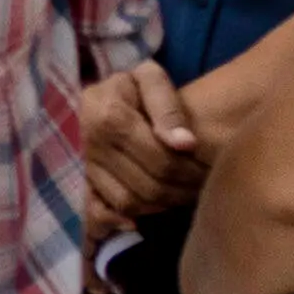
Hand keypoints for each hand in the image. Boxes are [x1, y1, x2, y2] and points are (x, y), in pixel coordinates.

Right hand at [76, 58, 202, 237]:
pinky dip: (135, 214)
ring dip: (165, 203)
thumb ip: (169, 107)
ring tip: (185, 191)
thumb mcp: (151, 78)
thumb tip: (185, 144)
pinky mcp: (83, 179)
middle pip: (148, 184)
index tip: (209, 166)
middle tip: (202, 183)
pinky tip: (155, 205)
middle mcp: (90, 141)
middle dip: (182, 189)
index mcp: (108, 114)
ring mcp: (85, 163)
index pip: (160, 158)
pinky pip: (109, 210)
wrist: (103, 95)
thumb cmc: (134, 87)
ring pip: (131, 202)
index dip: (190, 168)